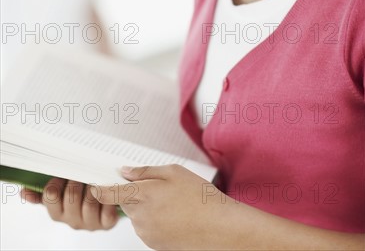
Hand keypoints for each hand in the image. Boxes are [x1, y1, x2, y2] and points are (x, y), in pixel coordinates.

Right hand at [21, 178, 118, 230]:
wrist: (105, 203)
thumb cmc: (80, 193)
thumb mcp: (59, 192)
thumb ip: (42, 192)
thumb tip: (23, 192)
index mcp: (57, 212)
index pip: (50, 195)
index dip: (58, 180)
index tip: (64, 172)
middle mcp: (72, 220)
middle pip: (71, 195)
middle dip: (78, 179)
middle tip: (83, 171)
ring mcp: (90, 223)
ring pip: (89, 201)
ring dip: (93, 186)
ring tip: (95, 179)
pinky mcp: (107, 223)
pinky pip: (107, 209)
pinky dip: (108, 198)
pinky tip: (106, 191)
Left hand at [92, 164, 235, 250]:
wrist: (218, 228)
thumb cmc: (199, 198)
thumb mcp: (173, 172)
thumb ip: (145, 171)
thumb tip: (125, 172)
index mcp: (142, 195)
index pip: (107, 193)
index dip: (99, 187)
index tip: (96, 183)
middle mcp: (140, 216)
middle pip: (125, 202)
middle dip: (134, 194)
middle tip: (158, 188)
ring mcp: (145, 233)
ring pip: (136, 215)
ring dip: (146, 207)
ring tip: (172, 203)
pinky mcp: (153, 244)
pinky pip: (146, 227)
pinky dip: (154, 220)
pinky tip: (173, 215)